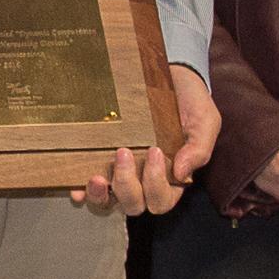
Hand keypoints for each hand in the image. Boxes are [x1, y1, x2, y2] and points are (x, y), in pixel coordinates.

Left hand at [71, 64, 220, 215]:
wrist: (170, 74)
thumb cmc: (189, 102)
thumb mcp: (204, 122)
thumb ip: (199, 149)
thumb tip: (181, 174)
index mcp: (171, 177)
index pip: (162, 200)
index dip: (156, 185)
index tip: (155, 150)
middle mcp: (143, 180)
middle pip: (134, 204)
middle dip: (127, 186)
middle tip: (123, 152)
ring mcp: (119, 172)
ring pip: (108, 201)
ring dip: (100, 195)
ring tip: (97, 177)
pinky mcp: (99, 159)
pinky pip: (86, 185)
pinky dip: (81, 190)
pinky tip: (75, 185)